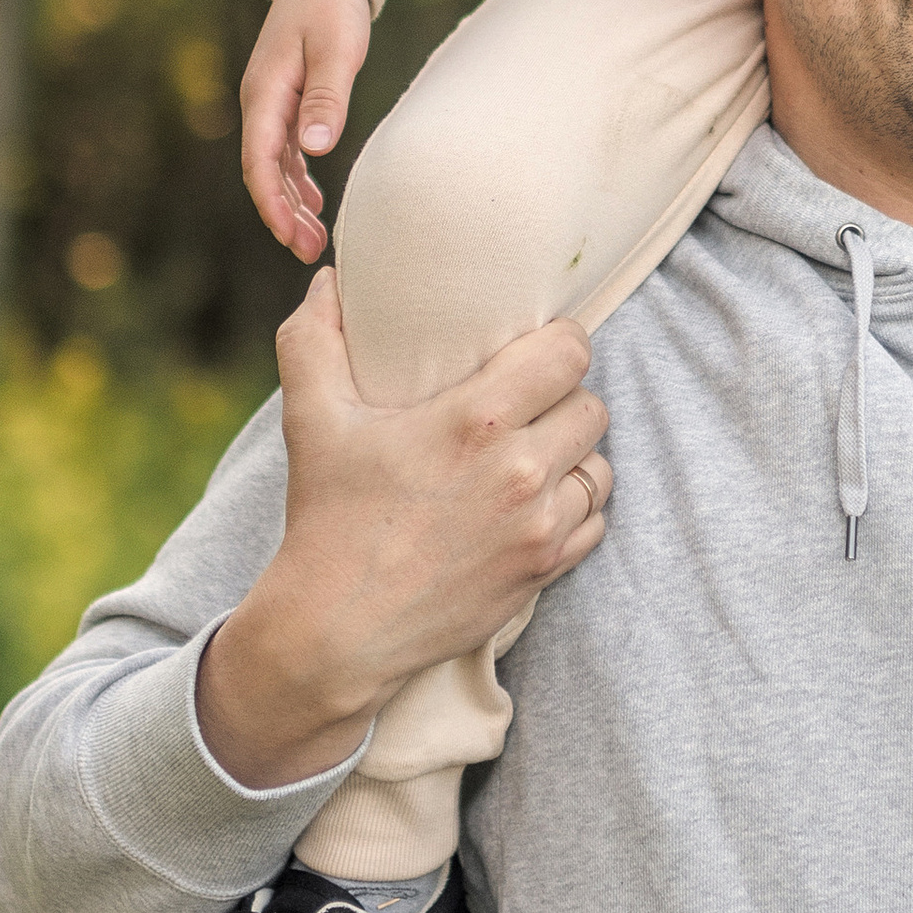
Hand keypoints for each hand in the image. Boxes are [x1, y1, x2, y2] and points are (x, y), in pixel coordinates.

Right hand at [196, 273, 612, 790]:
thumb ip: (314, 339)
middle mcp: (522, 470)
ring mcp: (540, 526)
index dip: (558, 344)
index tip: (532, 351)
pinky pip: (594, 520)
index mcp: (476, 420)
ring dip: (573, 455)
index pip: (571, 351)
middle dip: (562, 400)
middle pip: (592, 405)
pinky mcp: (546, 570)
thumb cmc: (328, 518)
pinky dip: (573, 508)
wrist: (338, 630)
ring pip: (600, 465)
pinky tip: (533, 504)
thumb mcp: (311, 419)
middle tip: (526, 405)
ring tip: (532, 454)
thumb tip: (328, 282)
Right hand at [239, 0, 372, 263]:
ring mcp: (272, 104)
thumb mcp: (336, 50)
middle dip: (283, 215)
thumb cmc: (332, 9)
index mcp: (265, 94)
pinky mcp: (287, 102)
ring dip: (291, 203)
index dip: (272, 203)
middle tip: (308, 253)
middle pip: (264, 172)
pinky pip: (285, 151)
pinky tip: (313, 201)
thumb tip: (315, 149)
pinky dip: (297, 179)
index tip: (290, 236)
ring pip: (275, 166)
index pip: (260, 161)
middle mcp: (261, 103)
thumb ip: (327, 97)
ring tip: (313, 240)